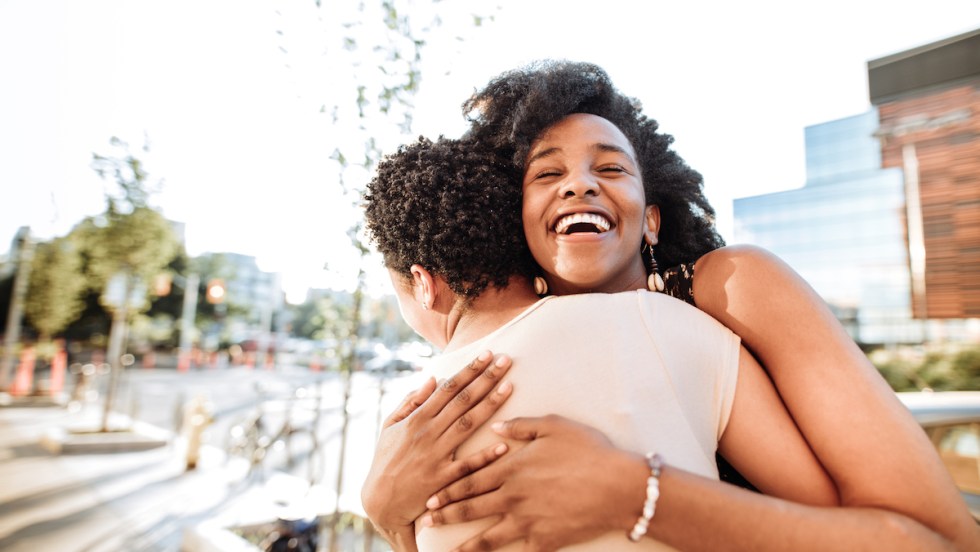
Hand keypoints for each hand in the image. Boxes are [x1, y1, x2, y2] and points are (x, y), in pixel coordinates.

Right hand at [361, 351, 514, 547]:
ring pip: (468, 425)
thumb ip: (411, 402)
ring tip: (510, 387)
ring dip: (490, 405)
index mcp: (417, 418)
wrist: (380, 502)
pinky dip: (485, 455)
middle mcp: (428, 433)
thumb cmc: (386, 460)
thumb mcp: (390, 427)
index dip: (469, 370)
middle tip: (506, 361)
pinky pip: (468, 465)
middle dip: (485, 378)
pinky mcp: (443, 480)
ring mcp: (436, 456)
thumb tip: (432, 379)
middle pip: (462, 400)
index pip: (448, 388)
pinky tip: (504, 443)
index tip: (487, 354)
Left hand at [421, 415, 645, 551]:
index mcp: (512, 467)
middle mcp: (513, 496)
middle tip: (427, 519)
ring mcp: (527, 522)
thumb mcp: (554, 426)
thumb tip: (496, 426)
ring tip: (448, 549)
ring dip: (464, 543)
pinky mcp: (544, 541)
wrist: (618, 486)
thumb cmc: (588, 451)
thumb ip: (520, 426)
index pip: (470, 479)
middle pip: (470, 508)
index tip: (431, 495)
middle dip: (446, 514)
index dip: (448, 489)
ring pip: (486, 536)